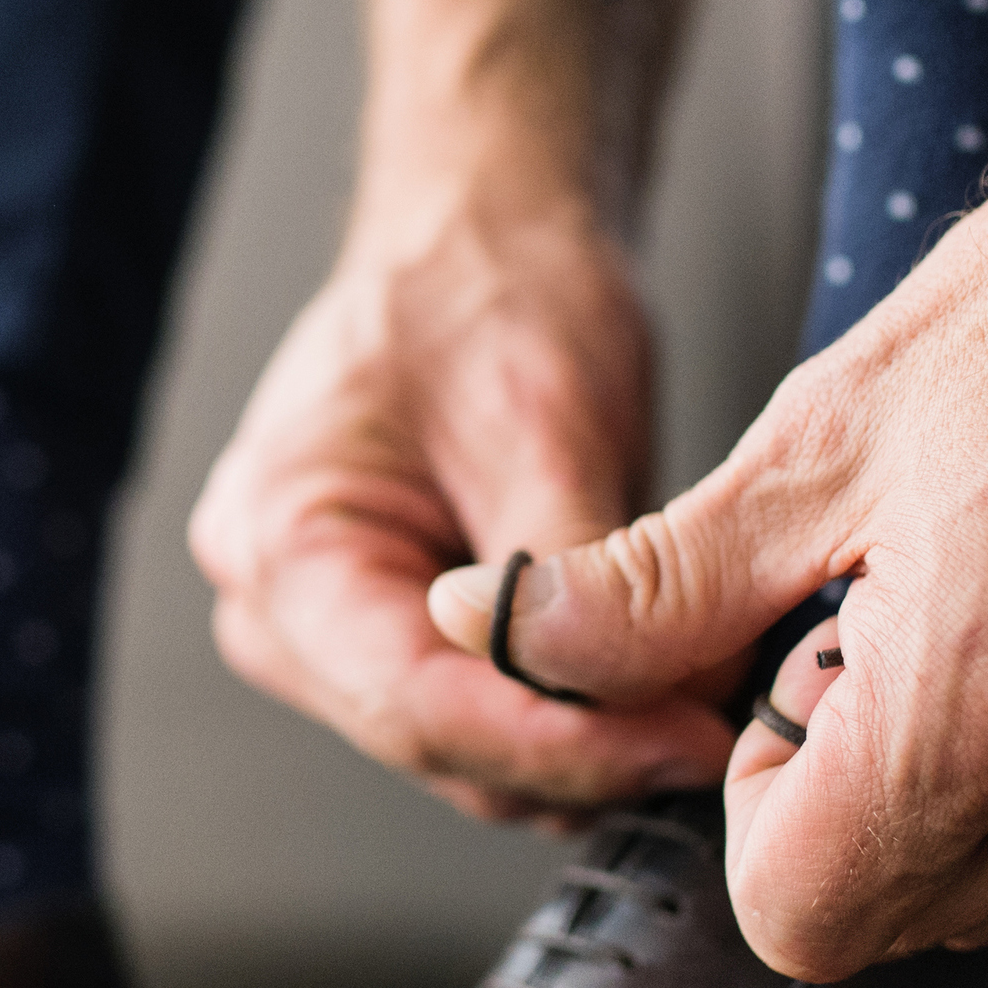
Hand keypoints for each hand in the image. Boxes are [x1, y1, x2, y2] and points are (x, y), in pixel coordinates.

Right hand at [190, 203, 735, 822]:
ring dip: (578, 745)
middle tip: (712, 734)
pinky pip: (472, 716)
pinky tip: (647, 692)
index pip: (415, 702)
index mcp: (281, 537)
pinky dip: (561, 716)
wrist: (483, 236)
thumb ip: (581, 581)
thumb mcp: (548, 426)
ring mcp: (320, 631)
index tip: (677, 749)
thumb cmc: (488, 286)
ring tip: (693, 710)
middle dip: (579, 751)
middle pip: (432, 742)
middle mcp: (275, 603)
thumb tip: (651, 703)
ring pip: (458, 750)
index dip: (560, 745)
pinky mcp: (381, 638)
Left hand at [431, 0, 987, 975]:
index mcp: (981, 710)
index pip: (796, 918)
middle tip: (884, 624)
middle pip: (899, 920)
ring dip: (953, 797)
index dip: (759, 808)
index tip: (789, 675)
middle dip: (849, 805)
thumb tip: (491, 633)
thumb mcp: (819, 438)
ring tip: (986, 608)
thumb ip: (651, 589)